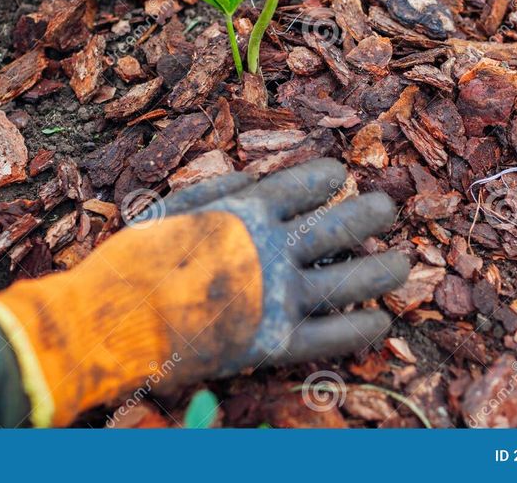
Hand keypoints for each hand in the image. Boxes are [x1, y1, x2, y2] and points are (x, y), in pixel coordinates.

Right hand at [148, 158, 408, 368]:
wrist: (114, 322)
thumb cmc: (134, 262)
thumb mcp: (170, 209)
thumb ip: (217, 189)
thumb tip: (256, 175)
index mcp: (248, 212)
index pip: (304, 185)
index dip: (327, 177)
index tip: (339, 176)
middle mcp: (274, 250)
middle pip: (340, 226)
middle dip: (370, 213)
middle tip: (386, 208)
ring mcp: (279, 297)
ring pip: (351, 280)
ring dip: (383, 270)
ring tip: (401, 263)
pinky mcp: (276, 341)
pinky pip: (332, 336)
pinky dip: (361, 329)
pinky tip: (381, 322)